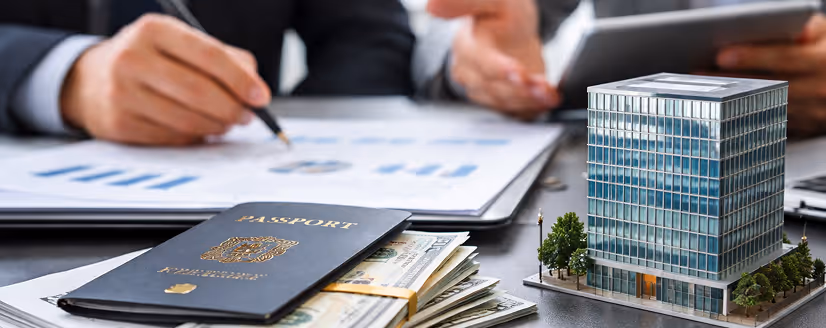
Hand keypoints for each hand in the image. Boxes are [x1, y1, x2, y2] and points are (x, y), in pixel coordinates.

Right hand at [60, 14, 270, 145]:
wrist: (90, 80)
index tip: (261, 97)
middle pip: (199, 92)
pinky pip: (172, 137)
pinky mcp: (119, 125)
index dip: (240, 80)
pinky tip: (199, 128)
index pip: (209, 56)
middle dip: (232, 108)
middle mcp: (132, 58)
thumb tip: (255, 88)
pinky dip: (194, 136)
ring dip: (217, 126)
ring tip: (227, 122)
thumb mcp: (181, 44)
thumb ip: (225, 59)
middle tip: (248, 116)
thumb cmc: (149, 60)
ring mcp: (121, 93)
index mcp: (153, 30)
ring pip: (188, 120)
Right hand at [428, 0, 559, 119]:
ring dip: (528, 98)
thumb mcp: (494, 0)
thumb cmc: (504, 16)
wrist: (514, 33)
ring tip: (548, 91)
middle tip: (542, 85)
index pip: (478, 60)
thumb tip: (431, 5)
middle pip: (492, 85)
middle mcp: (468, 69)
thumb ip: (466, 2)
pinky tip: (546, 97)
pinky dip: (532, 105)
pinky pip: (511, 108)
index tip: (518, 72)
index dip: (498, 68)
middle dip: (519, 87)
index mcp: (466, 43)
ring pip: (502, 100)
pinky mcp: (496, 100)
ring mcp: (481, 87)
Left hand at [714, 14, 825, 137]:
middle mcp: (819, 89)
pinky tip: (721, 104)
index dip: (751, 57)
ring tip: (703, 88)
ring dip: (730, 98)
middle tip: (698, 72)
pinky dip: (742, 112)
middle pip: (766, 86)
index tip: (721, 55)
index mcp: (822, 61)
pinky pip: (768, 122)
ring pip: (763, 108)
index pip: (783, 58)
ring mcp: (811, 113)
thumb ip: (812, 28)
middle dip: (730, 80)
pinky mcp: (803, 129)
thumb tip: (799, 31)